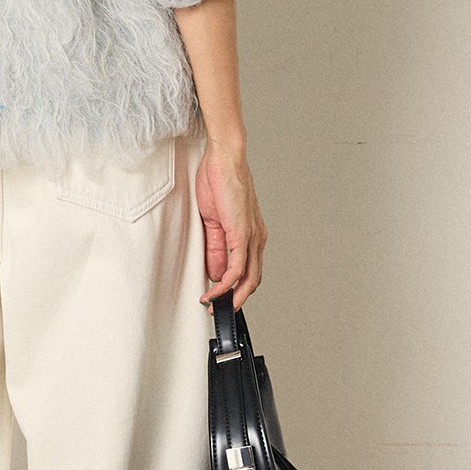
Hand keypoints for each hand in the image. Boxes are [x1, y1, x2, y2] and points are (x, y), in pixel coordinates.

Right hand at [194, 142, 266, 312]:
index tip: (220, 300)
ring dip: (231, 296)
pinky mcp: (242, 233)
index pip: (249, 271)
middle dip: (235, 300)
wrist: (224, 159)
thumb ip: (215, 248)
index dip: (236, 290)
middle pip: (252, 281)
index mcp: (251, 235)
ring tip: (214, 304)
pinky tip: (215, 290)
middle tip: (218, 310)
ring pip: (248, 278)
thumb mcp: (213, 221)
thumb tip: (215, 271)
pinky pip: (237, 267)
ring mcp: (252, 237)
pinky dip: (226, 284)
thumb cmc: (220, 182)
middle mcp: (257, 238)